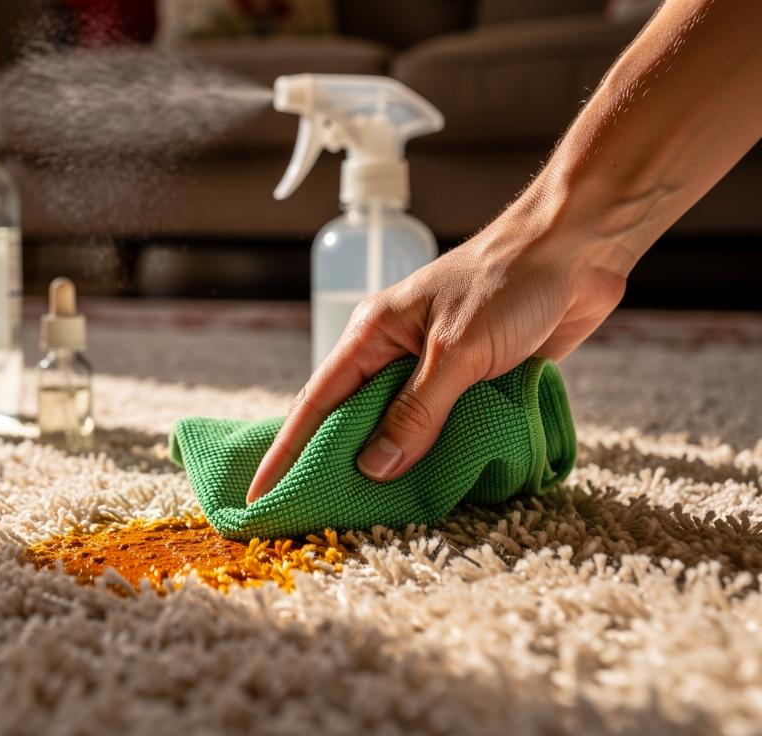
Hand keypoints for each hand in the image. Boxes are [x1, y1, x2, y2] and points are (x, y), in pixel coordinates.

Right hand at [245, 213, 628, 503]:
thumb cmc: (508, 283)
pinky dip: (439, 455)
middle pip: (355, 420)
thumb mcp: (456, 352)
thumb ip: (417, 411)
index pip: (317, 402)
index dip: (287, 451)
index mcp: (374, 335)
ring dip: (394, 466)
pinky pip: (446, 427)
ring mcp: (436, 367)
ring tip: (375, 516)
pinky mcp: (475, 380)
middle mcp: (396, 353)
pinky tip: (436, 487)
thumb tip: (375, 467)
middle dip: (337, 466)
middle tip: (317, 515)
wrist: (578, 249)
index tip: (262, 494)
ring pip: (403, 427)